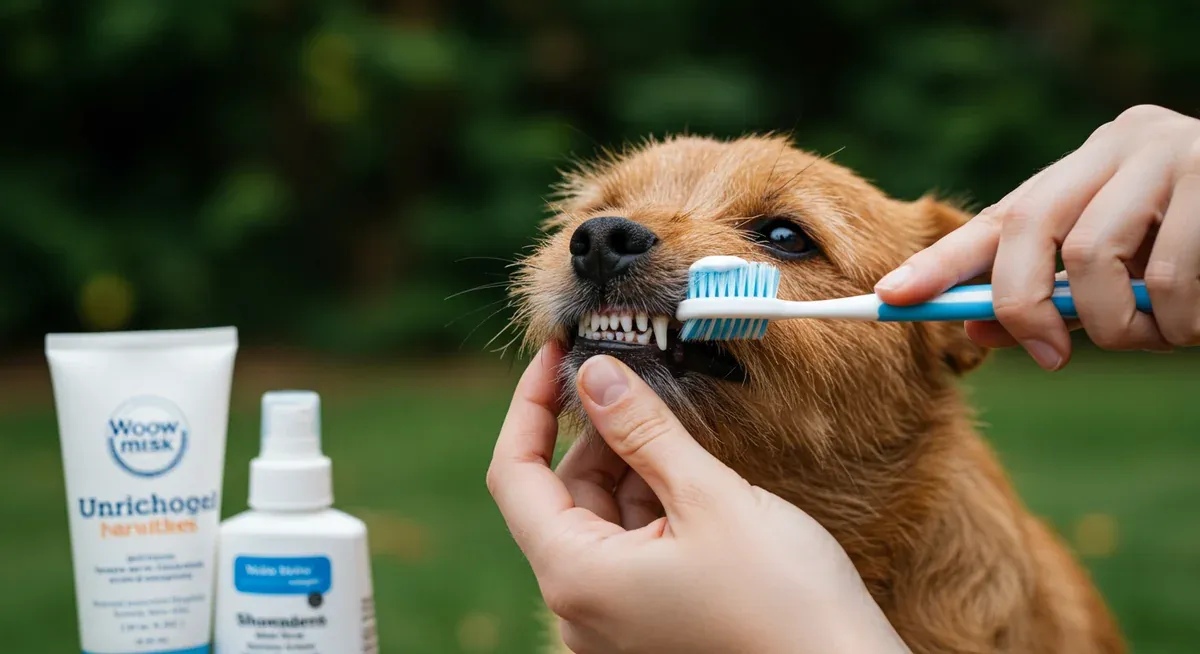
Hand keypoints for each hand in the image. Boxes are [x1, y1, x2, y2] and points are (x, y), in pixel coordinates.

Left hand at [487, 343, 908, 653]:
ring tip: (672, 424)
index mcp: (577, 577)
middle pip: (561, 496)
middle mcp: (582, 607)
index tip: (556, 353)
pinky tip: (689, 472)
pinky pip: (631, 548)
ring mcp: (615, 619)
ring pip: (600, 519)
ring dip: (629, 466)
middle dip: (596, 433)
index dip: (529, 405)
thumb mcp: (709, 497)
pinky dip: (652, 503)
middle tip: (638, 378)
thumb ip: (643, 430)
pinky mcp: (650, 622)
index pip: (514, 474)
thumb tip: (594, 374)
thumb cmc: (785, 602)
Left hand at [875, 104, 1199, 369]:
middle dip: (1025, 306)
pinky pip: (1172, 282)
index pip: (996, 218)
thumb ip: (1054, 291)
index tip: (888, 299)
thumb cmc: (1197, 245)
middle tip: (1049, 353)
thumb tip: (979, 335)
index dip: (940, 264)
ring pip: (1098, 266)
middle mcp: (1119, 147)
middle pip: (1029, 232)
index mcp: (1084, 167)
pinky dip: (1180, 324)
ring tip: (1160, 330)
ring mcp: (1174, 155)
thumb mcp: (1118, 266)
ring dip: (1121, 326)